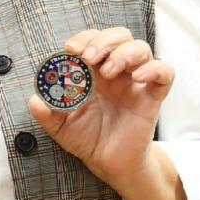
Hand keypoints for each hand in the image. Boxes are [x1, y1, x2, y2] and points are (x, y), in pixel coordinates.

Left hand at [27, 26, 175, 190]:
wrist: (108, 163)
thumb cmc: (86, 138)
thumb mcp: (60, 126)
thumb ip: (46, 113)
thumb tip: (35, 100)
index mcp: (93, 71)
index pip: (94, 40)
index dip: (84, 38)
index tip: (71, 49)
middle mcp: (116, 72)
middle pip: (120, 36)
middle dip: (104, 40)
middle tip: (89, 57)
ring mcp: (136, 83)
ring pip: (142, 48)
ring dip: (124, 52)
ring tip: (108, 70)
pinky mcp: (152, 97)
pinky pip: (164, 73)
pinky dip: (154, 68)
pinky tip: (138, 77)